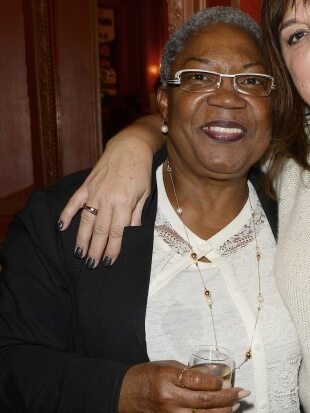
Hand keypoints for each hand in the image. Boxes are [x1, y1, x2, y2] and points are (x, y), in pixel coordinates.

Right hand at [57, 125, 156, 265]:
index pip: (118, 232)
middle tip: (91, 265)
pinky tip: (61, 227)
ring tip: (79, 254)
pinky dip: (66, 214)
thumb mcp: (145, 194)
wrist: (130, 147)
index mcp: (125, 203)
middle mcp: (108, 199)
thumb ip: (137, 214)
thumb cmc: (140, 172)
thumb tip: (132, 234)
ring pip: (86, 220)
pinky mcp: (86, 185)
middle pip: (100, 230)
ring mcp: (95, 192)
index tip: (108, 262)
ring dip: (82, 239)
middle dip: (95, 250)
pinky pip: (74, 202)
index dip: (113, 249)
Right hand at [118, 361, 249, 412]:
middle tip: (242, 393)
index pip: (198, 382)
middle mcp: (170, 400)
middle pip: (205, 401)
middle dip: (228, 398)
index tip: (228, 381)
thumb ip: (193, 371)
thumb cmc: (145, 376)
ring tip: (235, 406)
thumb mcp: (168, 365)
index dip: (217, 383)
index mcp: (167, 379)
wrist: (124, 394)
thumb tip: (218, 374)